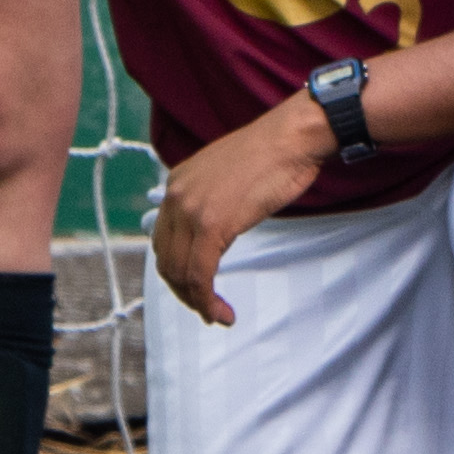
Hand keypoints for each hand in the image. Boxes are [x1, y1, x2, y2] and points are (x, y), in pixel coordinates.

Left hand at [147, 95, 335, 328]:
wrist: (291, 139)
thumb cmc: (271, 157)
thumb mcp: (225, 178)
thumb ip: (209, 202)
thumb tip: (211, 233)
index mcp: (177, 184)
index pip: (163, 240)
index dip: (177, 272)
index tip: (195, 290)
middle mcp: (175, 196)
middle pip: (166, 260)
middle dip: (184, 292)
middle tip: (206, 308)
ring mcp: (191, 210)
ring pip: (180, 273)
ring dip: (196, 302)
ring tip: (216, 315)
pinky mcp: (211, 224)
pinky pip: (200, 275)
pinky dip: (207, 300)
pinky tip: (223, 312)